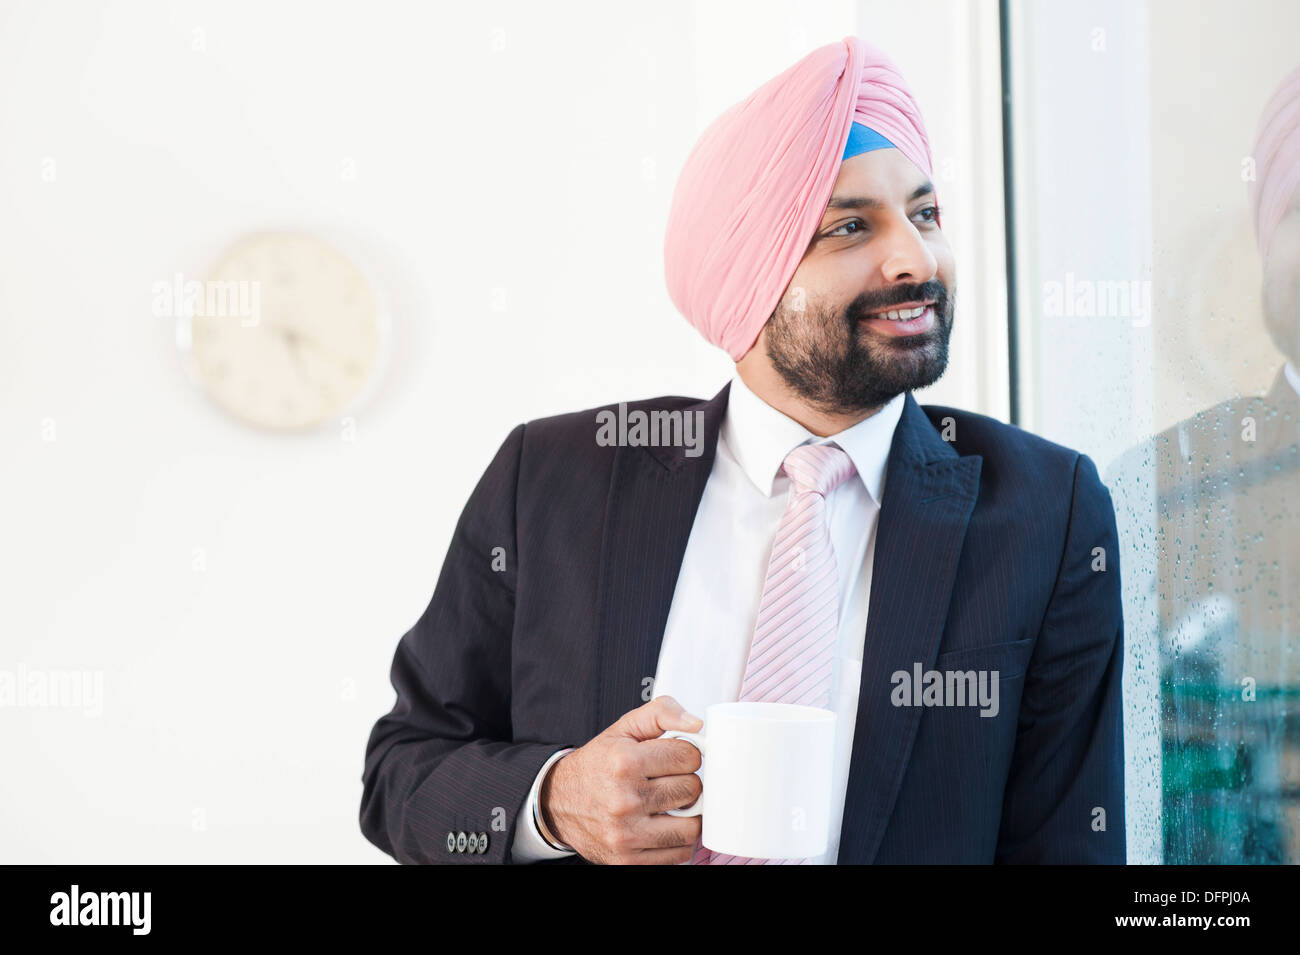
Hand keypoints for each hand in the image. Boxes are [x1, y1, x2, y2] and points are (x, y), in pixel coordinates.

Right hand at [539, 695, 704, 863]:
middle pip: (692, 790)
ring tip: (670, 805)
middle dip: (687, 782)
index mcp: (624, 762)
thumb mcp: (624, 728)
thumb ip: (662, 713)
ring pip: (691, 827)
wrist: (558, 802)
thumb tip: (696, 724)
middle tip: (670, 780)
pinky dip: (677, 840)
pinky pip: (678, 854)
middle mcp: (624, 799)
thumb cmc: (598, 764)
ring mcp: (626, 834)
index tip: (675, 758)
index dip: (686, 754)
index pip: (689, 756)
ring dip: (687, 815)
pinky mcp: (628, 860)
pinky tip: (662, 825)